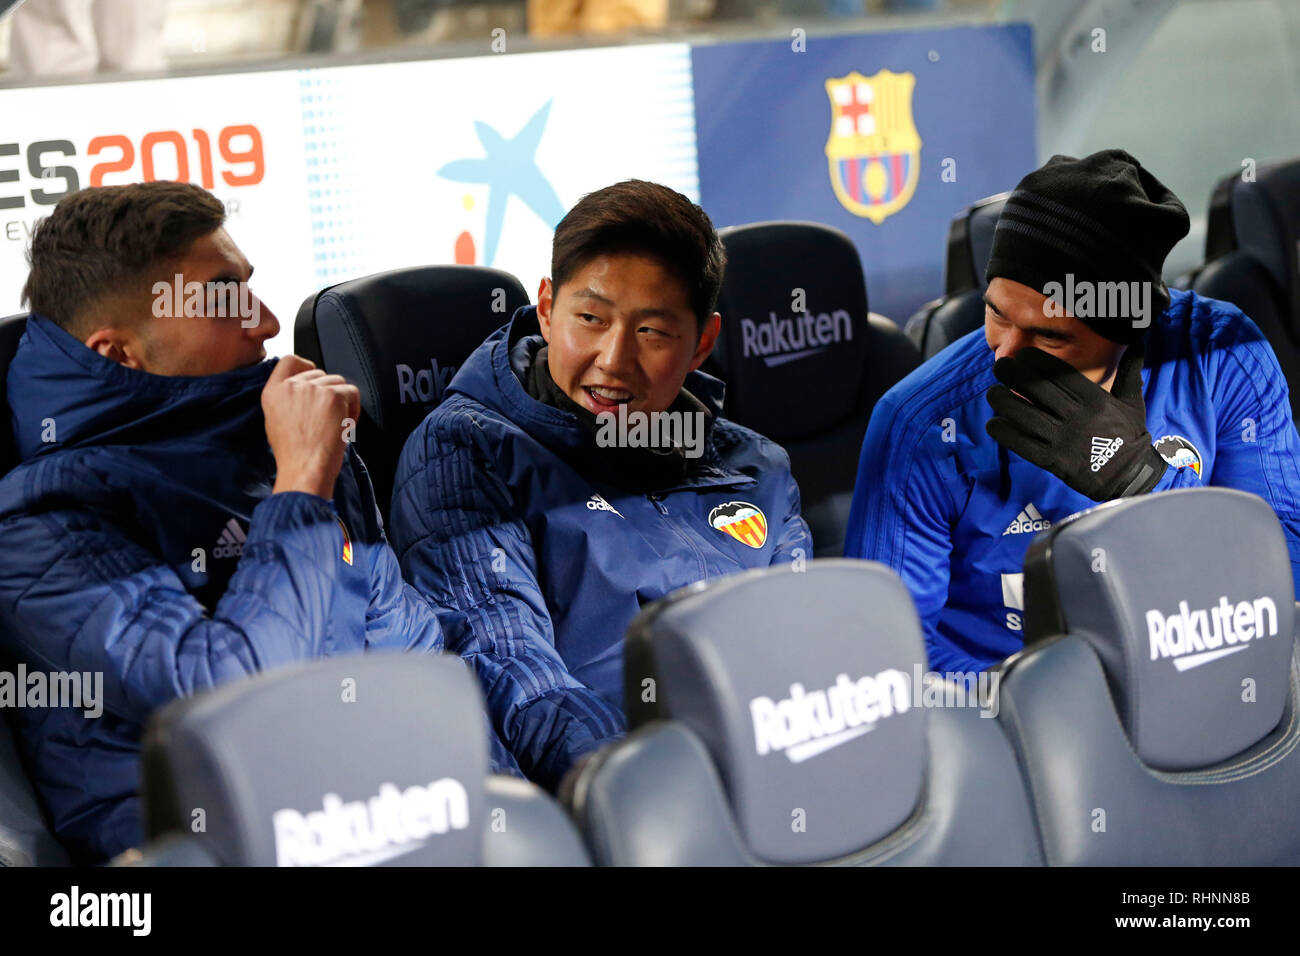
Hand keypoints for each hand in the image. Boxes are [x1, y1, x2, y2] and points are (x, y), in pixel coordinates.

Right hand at [262, 355, 360, 498]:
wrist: (304, 469)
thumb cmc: (294, 454)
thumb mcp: (275, 421)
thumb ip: (287, 399)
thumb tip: (306, 389)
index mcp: (273, 392)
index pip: (290, 360)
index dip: (307, 366)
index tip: (316, 381)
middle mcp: (291, 386)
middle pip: (320, 373)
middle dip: (328, 392)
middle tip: (329, 417)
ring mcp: (311, 389)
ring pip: (338, 382)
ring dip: (343, 401)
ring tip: (337, 423)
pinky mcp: (332, 395)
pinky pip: (352, 392)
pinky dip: (355, 408)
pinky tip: (346, 425)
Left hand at [985, 345, 1165, 500]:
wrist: (1129, 476)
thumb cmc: (1129, 435)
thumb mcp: (1133, 401)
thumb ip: (1130, 371)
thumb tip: (1140, 341)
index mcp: (1095, 400)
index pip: (1060, 375)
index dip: (1037, 362)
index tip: (1022, 355)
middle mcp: (1077, 417)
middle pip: (1037, 391)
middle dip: (1014, 375)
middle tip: (999, 366)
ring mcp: (1063, 440)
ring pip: (1025, 416)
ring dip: (1004, 403)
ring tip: (993, 393)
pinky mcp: (1053, 461)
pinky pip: (1022, 445)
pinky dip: (1005, 434)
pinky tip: (993, 423)